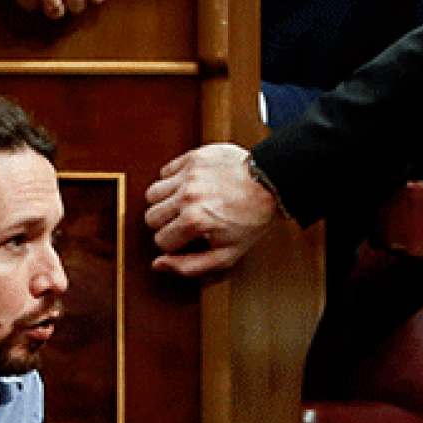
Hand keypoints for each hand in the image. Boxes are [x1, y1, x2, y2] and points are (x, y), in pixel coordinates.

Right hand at [144, 143, 277, 275]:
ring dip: (164, 202)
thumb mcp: (227, 254)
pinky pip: (164, 172)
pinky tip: (188, 187)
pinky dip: (172, 181)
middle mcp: (187, 196)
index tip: (188, 239)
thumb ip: (189, 266)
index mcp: (194, 221)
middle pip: (150, 217)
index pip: (160, 240)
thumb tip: (158, 264)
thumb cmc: (252, 220)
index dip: (174, 244)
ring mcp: (189, 174)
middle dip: (166, 225)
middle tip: (184, 223)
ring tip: (183, 204)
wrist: (271, 183)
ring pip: (152, 194)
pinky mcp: (192, 157)